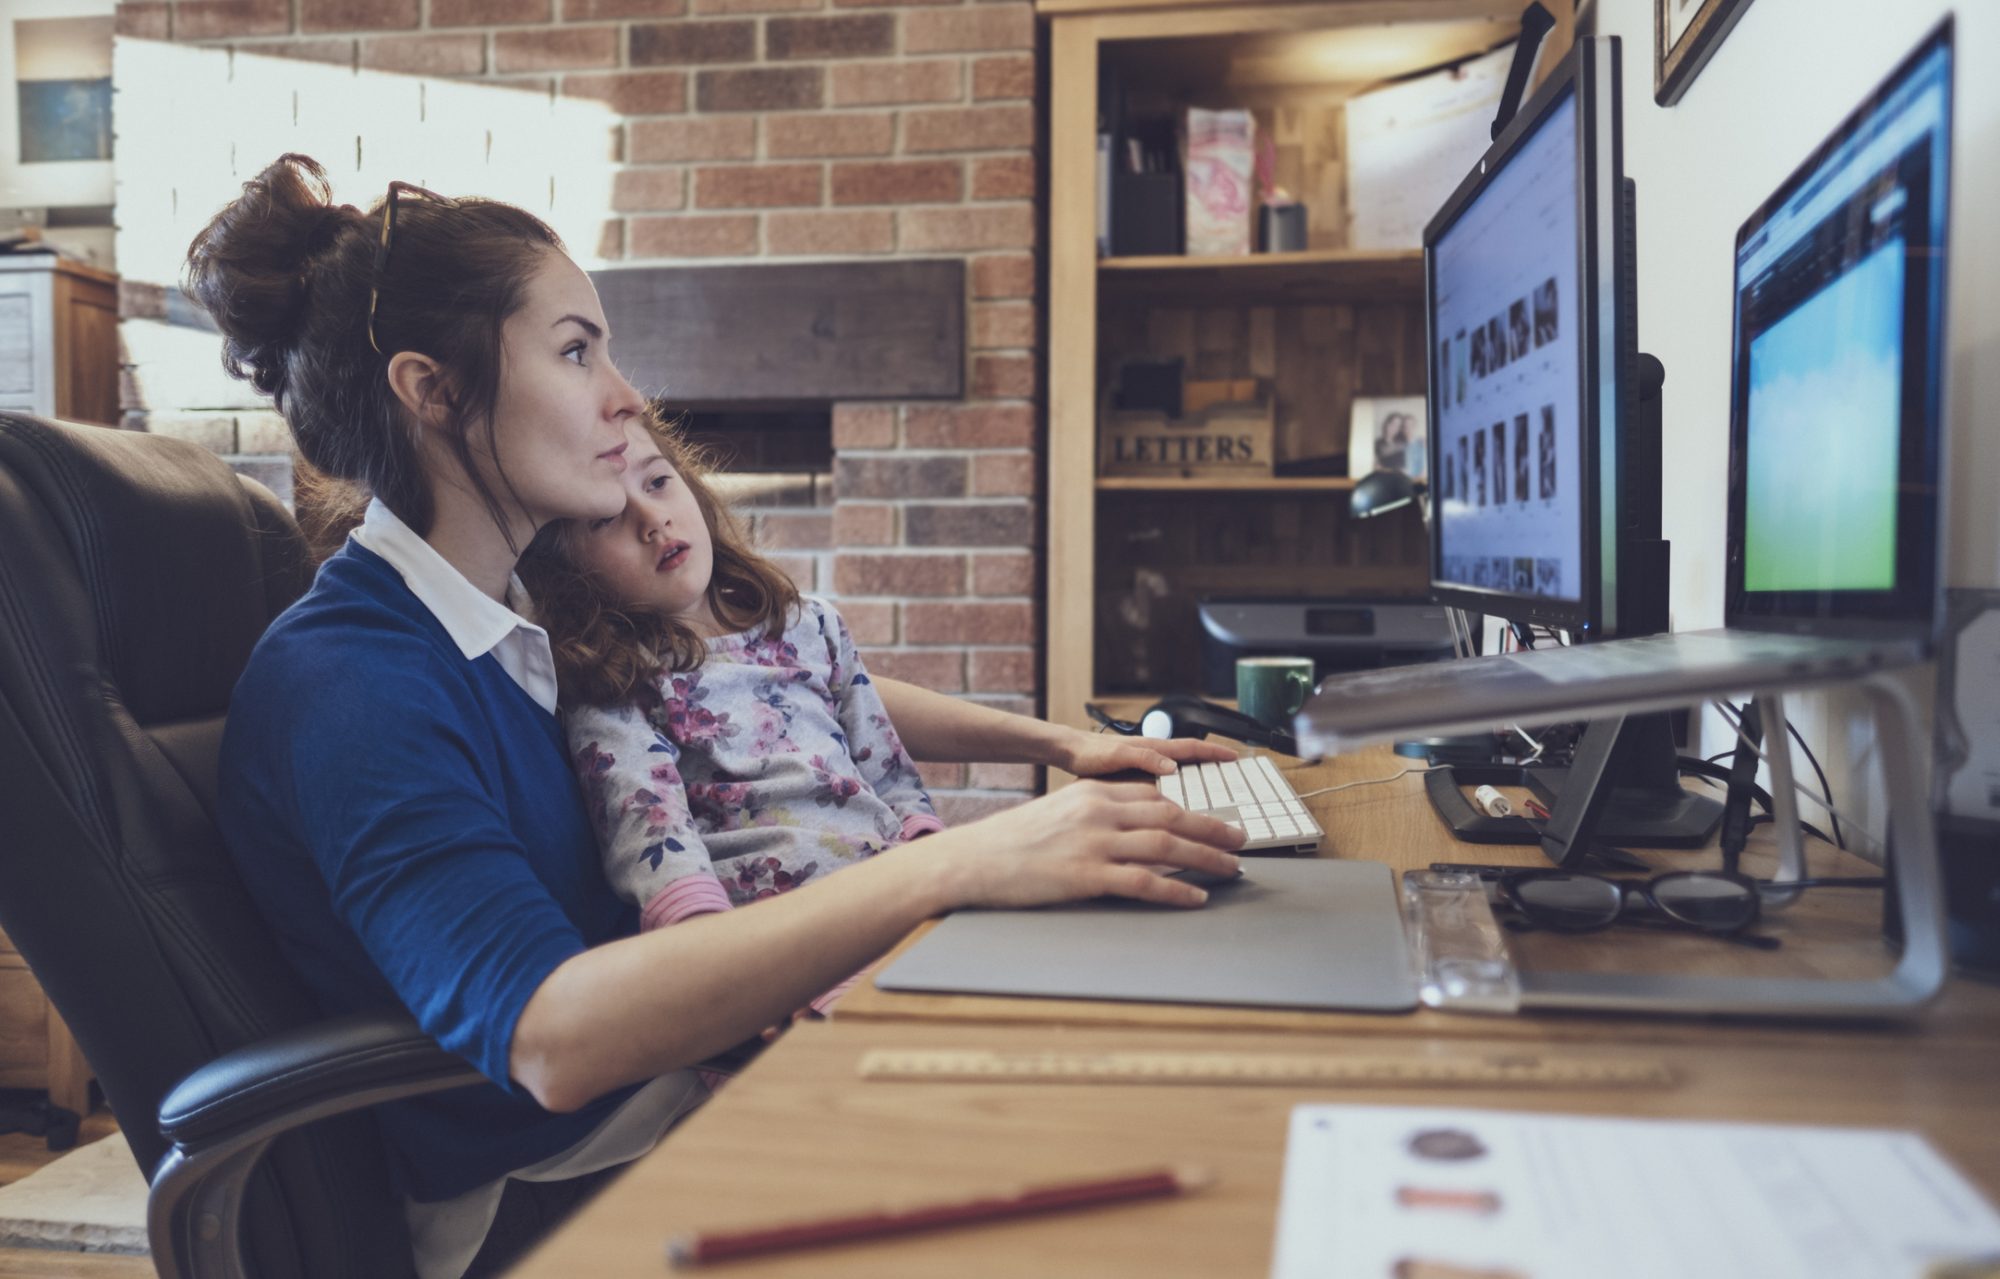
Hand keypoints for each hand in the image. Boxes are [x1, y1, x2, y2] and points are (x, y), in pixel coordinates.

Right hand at [938, 780, 1243, 910]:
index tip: (1216, 817)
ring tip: (1231, 868)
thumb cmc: (1011, 843)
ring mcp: (1093, 843)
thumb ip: (1096, 816)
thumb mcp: (1057, 814)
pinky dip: (1176, 890)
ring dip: (1207, 857)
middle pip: (1171, 814)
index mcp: (1092, 792)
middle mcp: (1098, 811)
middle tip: (1240, 839)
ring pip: (1167, 844)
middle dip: (1212, 828)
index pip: (1155, 794)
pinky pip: (1144, 882)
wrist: (971, 862)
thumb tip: (1134, 828)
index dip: (1192, 806)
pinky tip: (1196, 898)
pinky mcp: (1086, 876)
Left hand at [1054, 725, 1237, 777]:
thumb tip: (1173, 767)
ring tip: (1212, 787)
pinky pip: (1164, 776)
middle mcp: (1151, 753)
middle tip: (1231, 773)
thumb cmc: (1087, 753)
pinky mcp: (1135, 771)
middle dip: (1211, 763)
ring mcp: (1145, 762)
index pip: (1191, 747)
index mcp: (1152, 748)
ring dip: (1196, 773)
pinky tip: (1177, 797)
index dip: (1213, 752)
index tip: (1233, 757)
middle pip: (1189, 757)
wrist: (1067, 751)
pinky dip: (1177, 783)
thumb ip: (1143, 759)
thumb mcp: (1116, 757)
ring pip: (1178, 767)